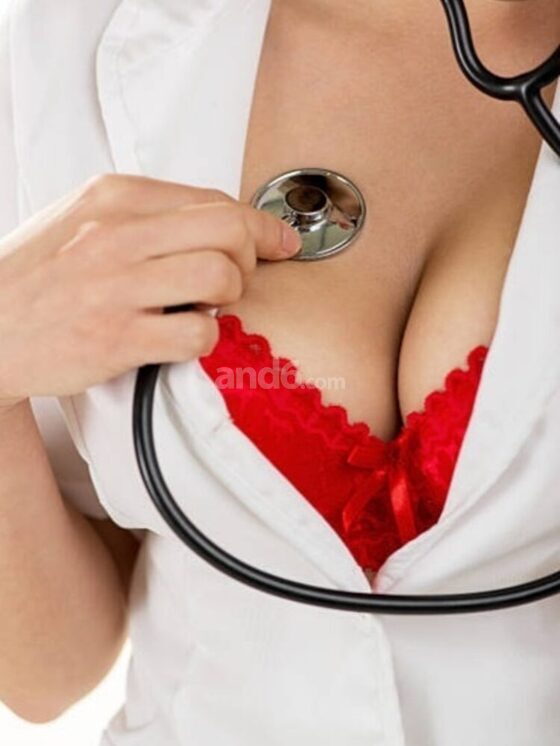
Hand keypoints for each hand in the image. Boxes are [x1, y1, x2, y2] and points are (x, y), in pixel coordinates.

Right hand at [0, 174, 300, 406]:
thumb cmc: (38, 277)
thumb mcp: (81, 219)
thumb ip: (146, 213)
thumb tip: (218, 221)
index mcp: (113, 197)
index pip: (214, 200)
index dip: (258, 225)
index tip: (277, 243)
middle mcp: (116, 234)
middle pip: (229, 230)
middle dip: (252, 257)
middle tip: (236, 278)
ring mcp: (116, 286)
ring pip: (219, 276)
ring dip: (229, 298)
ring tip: (205, 308)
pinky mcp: (117, 338)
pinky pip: (198, 333)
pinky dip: (205, 339)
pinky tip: (184, 338)